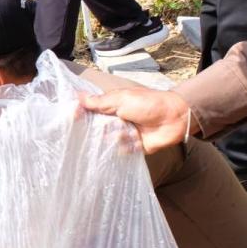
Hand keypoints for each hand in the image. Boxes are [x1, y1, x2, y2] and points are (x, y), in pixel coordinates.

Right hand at [78, 88, 193, 154]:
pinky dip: (126, 147)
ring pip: (106, 141)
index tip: (72, 116)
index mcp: (112, 107)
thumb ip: (99, 101)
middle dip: (99, 128)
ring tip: (129, 132)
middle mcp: (115, 121)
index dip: (80, 113)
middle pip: (95, 128)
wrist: (174, 118)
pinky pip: (120, 151)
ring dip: (115, 137)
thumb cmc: (148, 103)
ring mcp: (123, 134)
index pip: (90, 111)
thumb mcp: (122, 99)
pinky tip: (135, 140)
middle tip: (108, 126)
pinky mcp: (132, 147)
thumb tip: (78, 96)